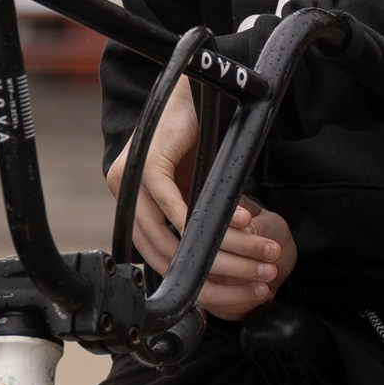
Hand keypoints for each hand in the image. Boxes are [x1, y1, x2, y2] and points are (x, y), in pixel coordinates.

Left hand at [107, 76, 299, 320]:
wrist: (192, 93)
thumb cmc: (195, 141)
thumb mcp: (195, 190)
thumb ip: (196, 221)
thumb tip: (215, 265)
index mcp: (134, 206)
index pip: (160, 258)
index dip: (198, 278)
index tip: (236, 291)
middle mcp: (126, 195)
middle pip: (163, 252)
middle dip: (214, 269)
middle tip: (257, 273)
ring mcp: (130, 180)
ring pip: (167, 232)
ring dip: (214, 246)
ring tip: (253, 250)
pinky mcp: (145, 164)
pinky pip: (167, 202)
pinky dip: (194, 219)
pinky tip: (226, 225)